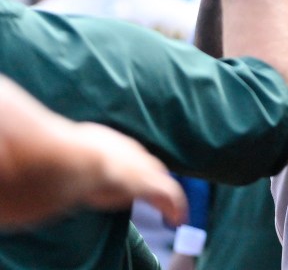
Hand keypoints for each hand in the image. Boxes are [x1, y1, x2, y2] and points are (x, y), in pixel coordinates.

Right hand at [0, 76, 186, 225]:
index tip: (128, 177)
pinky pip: (168, 195)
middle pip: (145, 164)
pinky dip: (175, 206)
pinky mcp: (147, 183)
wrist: (67, 162)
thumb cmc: (54, 155)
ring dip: (165, 195)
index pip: (124, 154)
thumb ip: (55, 159)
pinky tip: (178, 218)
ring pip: (159, 179)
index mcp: (106, 143)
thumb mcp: (56, 152)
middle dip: (151, 177)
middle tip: (156, 192)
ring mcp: (138, 166)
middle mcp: (126, 151)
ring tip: (172, 211)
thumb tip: (33, 158)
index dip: (129, 166)